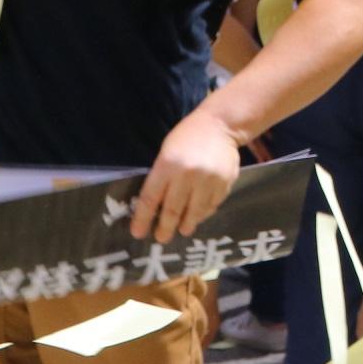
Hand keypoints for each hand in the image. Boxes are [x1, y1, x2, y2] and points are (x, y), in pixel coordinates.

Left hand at [130, 107, 239, 242]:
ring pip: (194, 213)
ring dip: (186, 225)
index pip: (150, 199)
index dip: (142, 219)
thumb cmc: (186, 138)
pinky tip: (199, 214)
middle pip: (172, 210)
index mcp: (167, 164)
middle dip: (165, 228)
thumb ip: (160, 177)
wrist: (220, 125)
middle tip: (161, 238)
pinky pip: (212, 206)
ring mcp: (208, 180)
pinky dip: (203, 213)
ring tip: (182, 230)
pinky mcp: (225, 183)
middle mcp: (187, 174)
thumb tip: (153, 208)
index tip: (138, 233)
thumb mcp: (166, 152)